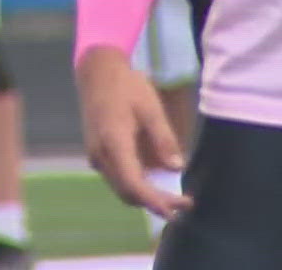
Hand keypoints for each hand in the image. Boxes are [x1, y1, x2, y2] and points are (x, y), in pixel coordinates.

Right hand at [78, 46, 191, 219]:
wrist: (97, 73)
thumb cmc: (126, 86)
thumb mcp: (151, 108)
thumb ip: (163, 139)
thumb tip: (176, 168)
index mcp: (113, 142)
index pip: (133, 184)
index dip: (154, 201)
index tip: (176, 209)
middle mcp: (101, 155)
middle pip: (128, 191)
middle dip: (155, 202)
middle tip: (184, 203)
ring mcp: (96, 156)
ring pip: (122, 187)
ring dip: (146, 195)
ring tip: (174, 196)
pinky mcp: (98, 154)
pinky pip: (118, 177)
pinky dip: (137, 184)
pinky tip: (156, 179)